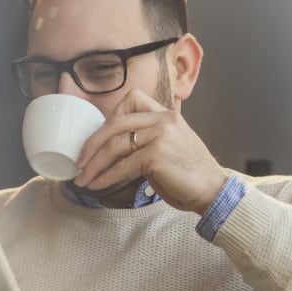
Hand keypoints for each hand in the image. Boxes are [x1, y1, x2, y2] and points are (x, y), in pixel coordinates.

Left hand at [74, 88, 227, 214]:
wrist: (212, 191)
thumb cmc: (188, 174)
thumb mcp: (168, 146)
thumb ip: (147, 139)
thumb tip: (113, 146)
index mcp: (166, 114)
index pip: (131, 99)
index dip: (110, 116)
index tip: (98, 137)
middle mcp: (163, 119)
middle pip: (115, 123)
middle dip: (92, 143)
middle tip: (79, 160)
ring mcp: (160, 135)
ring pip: (115, 145)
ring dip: (94, 164)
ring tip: (82, 178)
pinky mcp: (156, 154)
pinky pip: (122, 165)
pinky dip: (106, 176)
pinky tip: (97, 184)